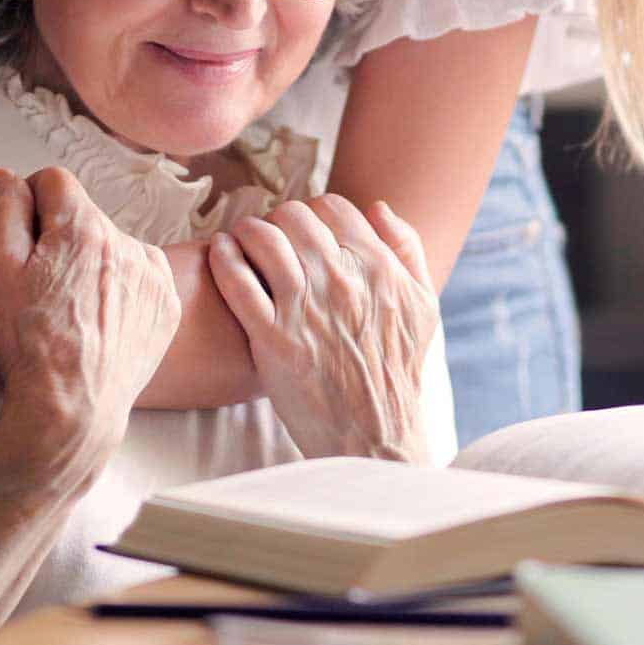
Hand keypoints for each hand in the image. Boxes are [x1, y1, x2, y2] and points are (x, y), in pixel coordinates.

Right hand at [0, 167, 180, 482]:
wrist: (72, 411)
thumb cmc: (27, 344)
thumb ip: (3, 210)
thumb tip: (7, 175)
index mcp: (83, 228)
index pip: (53, 181)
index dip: (29, 203)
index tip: (21, 237)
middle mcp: (127, 242)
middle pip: (84, 216)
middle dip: (61, 236)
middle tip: (41, 284)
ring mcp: (153, 274)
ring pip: (113, 245)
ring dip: (93, 261)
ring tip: (71, 308)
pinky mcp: (168, 304)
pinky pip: (141, 275)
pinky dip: (121, 287)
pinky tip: (100, 319)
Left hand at [207, 195, 437, 462]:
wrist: (374, 437)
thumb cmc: (397, 373)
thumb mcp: (422, 307)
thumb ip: (406, 249)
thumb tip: (378, 207)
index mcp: (377, 268)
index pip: (333, 207)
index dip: (313, 212)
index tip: (302, 230)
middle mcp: (341, 281)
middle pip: (293, 216)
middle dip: (278, 221)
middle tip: (269, 238)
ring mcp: (304, 308)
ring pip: (262, 238)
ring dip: (245, 232)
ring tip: (239, 241)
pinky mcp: (272, 338)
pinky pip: (236, 279)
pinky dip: (223, 257)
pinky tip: (221, 253)